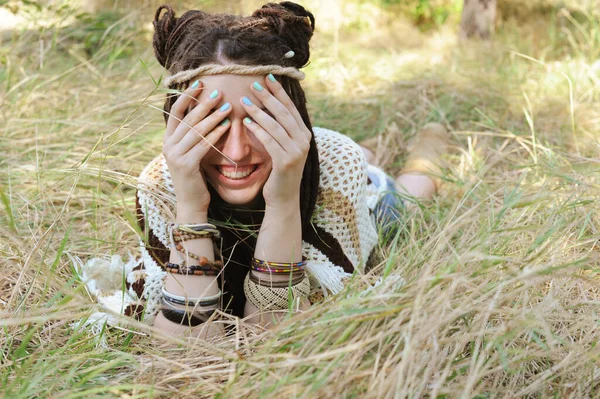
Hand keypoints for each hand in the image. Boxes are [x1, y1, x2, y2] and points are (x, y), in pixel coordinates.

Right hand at [162, 81, 231, 215]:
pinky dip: (215, 133)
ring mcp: (175, 155)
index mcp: (168, 140)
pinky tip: (226, 126)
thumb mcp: (190, 153)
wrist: (190, 204)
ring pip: (196, 130)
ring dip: (212, 117)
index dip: (187, 96)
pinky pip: (203, 145)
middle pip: (187, 118)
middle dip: (203, 104)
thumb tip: (206, 113)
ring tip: (227, 107)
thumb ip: (193, 136)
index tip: (200, 83)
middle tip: (218, 92)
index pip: (175, 112)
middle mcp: (168, 145)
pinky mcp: (186, 165)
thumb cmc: (194, 177)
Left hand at [240, 75, 311, 207]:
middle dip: (268, 97)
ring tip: (245, 101)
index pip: (291, 108)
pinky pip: (269, 141)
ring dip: (259, 111)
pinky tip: (247, 122)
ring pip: (275, 126)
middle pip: (284, 113)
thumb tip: (268, 106)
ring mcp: (296, 152)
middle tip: (253, 84)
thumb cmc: (280, 171)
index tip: (268, 77)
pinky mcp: (285, 162)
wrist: (284, 198)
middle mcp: (304, 141)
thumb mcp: (284, 146)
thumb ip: (281, 129)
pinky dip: (258, 130)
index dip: (279, 92)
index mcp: (305, 134)